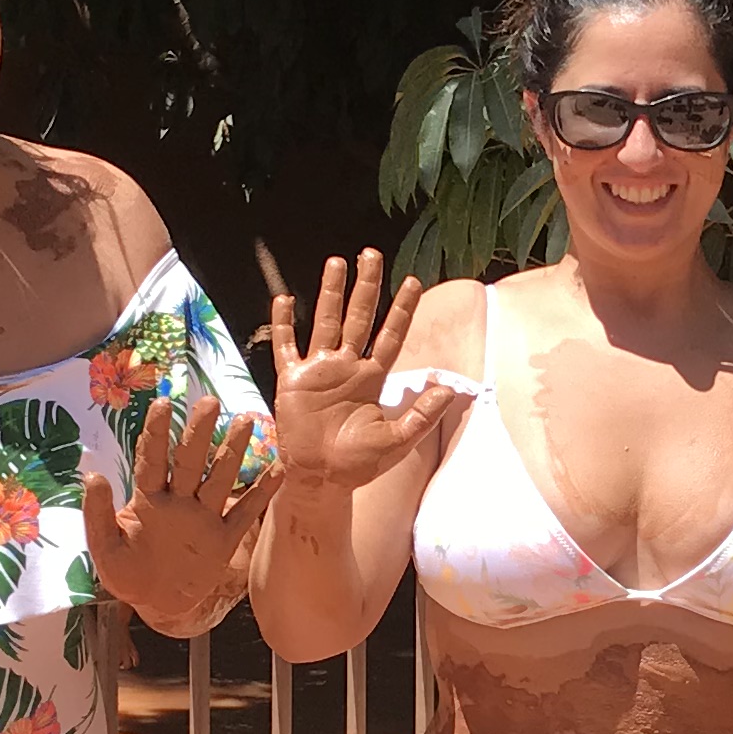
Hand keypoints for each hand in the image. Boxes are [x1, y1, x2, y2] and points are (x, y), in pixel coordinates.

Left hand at [84, 392, 281, 630]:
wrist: (156, 604)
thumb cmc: (127, 574)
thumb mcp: (105, 548)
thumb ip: (97, 514)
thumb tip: (93, 475)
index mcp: (147, 500)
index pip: (153, 460)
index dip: (157, 434)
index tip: (163, 404)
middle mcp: (178, 502)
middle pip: (190, 462)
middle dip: (199, 433)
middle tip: (209, 402)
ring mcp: (203, 518)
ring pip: (219, 479)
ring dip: (231, 451)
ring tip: (244, 420)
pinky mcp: (223, 540)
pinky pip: (245, 514)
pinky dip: (261, 493)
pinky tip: (278, 470)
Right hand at [263, 252, 460, 486]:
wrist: (320, 479)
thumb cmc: (358, 464)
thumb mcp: (396, 442)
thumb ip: (421, 416)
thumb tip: (449, 390)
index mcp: (372, 378)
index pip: (390, 335)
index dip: (402, 310)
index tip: (412, 281)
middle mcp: (346, 367)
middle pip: (359, 317)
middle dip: (367, 286)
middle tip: (372, 254)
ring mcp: (317, 371)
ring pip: (326, 322)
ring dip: (331, 293)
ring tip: (337, 262)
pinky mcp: (291, 381)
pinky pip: (286, 346)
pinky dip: (283, 324)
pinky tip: (284, 299)